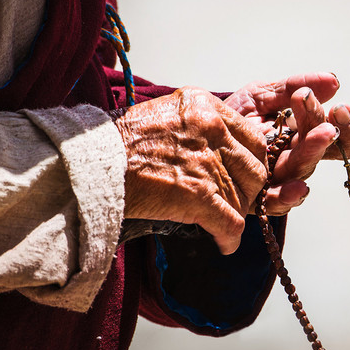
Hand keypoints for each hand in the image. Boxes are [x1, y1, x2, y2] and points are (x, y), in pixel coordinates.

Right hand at [112, 87, 267, 253]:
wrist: (94, 164)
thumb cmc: (120, 144)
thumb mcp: (165, 113)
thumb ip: (197, 124)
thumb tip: (219, 147)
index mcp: (204, 106)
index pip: (251, 136)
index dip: (249, 161)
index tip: (241, 175)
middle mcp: (211, 129)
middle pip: (255, 168)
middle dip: (248, 189)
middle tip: (235, 200)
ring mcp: (208, 163)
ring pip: (244, 198)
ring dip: (234, 214)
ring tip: (221, 222)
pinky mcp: (200, 195)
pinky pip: (232, 223)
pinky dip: (230, 238)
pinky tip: (224, 244)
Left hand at [226, 72, 349, 214]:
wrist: (194, 133)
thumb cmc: (231, 116)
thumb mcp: (261, 95)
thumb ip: (292, 87)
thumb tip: (333, 80)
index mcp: (301, 134)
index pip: (335, 133)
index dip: (347, 125)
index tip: (342, 108)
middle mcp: (294, 158)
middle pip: (320, 152)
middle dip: (325, 134)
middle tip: (329, 119)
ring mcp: (277, 179)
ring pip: (302, 172)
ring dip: (313, 154)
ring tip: (320, 136)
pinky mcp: (256, 198)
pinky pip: (277, 202)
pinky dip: (289, 197)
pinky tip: (298, 188)